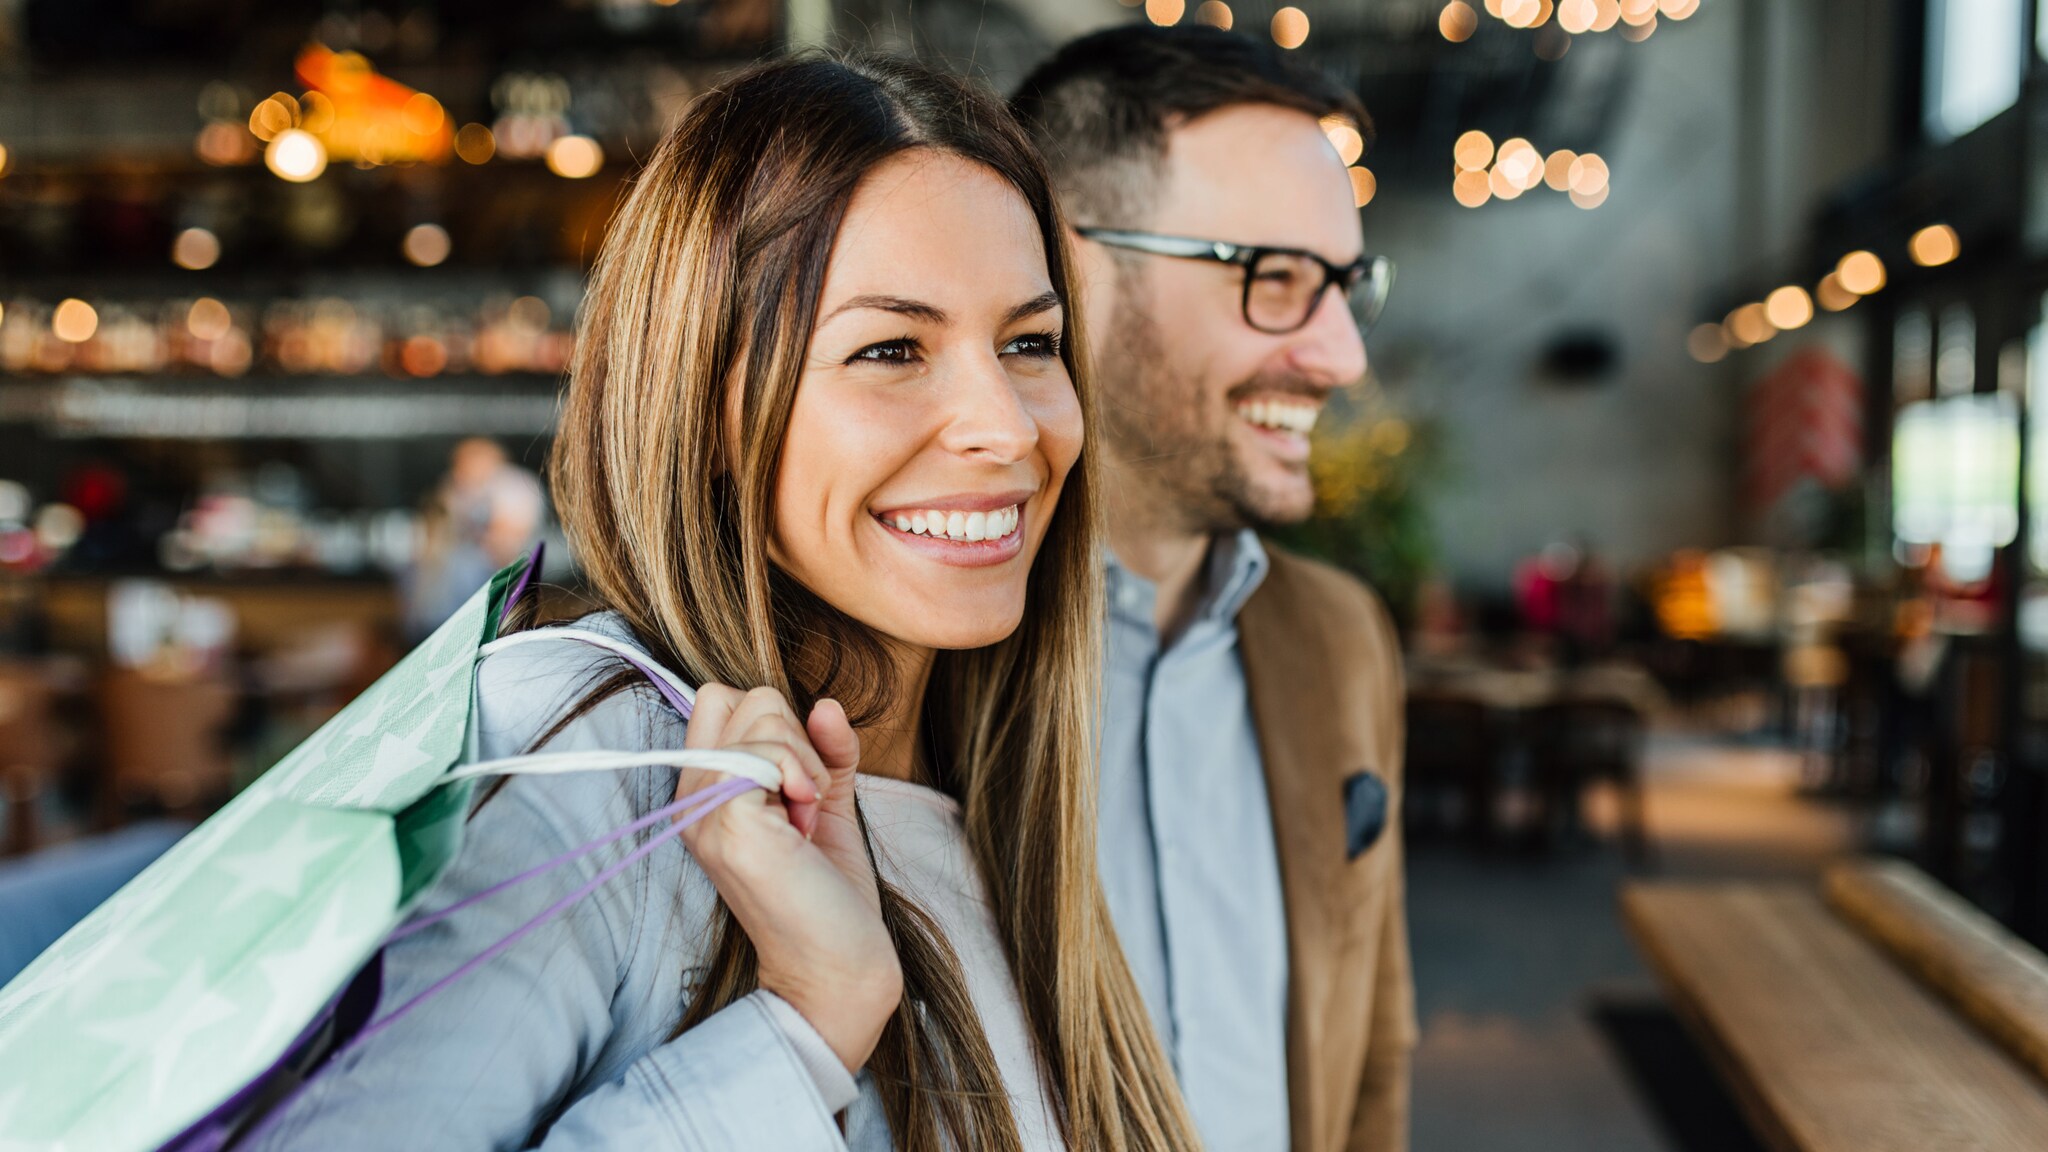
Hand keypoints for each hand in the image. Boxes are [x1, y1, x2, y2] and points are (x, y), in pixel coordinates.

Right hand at [675, 685, 900, 1073]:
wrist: (839, 965)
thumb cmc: (830, 892)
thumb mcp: (825, 800)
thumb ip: (824, 748)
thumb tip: (826, 703)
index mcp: (705, 792)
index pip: (722, 699)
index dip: (775, 727)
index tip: (799, 786)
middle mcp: (691, 799)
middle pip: (745, 697)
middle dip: (794, 738)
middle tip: (803, 807)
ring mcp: (703, 810)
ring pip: (761, 712)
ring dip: (806, 760)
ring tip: (805, 822)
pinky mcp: (727, 821)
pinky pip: (768, 748)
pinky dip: (805, 772)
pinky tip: (806, 824)